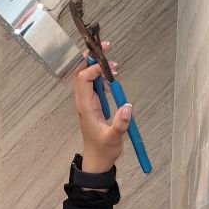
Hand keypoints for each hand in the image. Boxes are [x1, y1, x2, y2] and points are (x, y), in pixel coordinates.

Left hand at [71, 42, 132, 172]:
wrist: (97, 161)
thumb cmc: (102, 151)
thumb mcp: (113, 138)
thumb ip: (120, 123)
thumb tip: (128, 106)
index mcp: (85, 108)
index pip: (83, 80)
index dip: (94, 69)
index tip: (109, 66)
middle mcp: (83, 102)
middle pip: (80, 73)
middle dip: (91, 58)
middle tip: (105, 47)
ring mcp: (87, 103)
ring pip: (85, 77)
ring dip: (96, 66)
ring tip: (112, 63)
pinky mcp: (92, 105)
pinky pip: (92, 85)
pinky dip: (100, 76)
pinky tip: (111, 76)